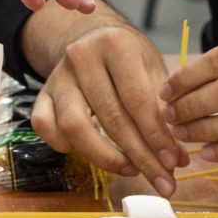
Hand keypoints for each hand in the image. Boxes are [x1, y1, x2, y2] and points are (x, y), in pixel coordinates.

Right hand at [29, 21, 177, 191]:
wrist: (94, 38)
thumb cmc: (129, 59)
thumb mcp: (153, 70)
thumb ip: (165, 110)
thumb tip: (176, 158)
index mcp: (115, 44)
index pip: (137, 99)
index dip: (155, 136)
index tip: (172, 163)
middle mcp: (82, 56)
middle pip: (110, 117)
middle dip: (140, 155)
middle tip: (161, 179)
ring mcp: (57, 76)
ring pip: (74, 126)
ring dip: (105, 157)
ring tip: (131, 168)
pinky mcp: (42, 93)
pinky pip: (44, 125)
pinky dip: (60, 144)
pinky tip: (87, 152)